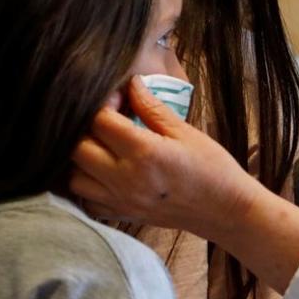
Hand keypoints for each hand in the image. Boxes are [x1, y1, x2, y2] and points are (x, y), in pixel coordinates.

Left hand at [70, 76, 260, 242]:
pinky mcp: (121, 215)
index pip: (99, 121)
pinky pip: (85, 201)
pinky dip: (86, 185)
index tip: (118, 99)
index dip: (104, 104)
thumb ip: (151, 107)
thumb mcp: (184, 131)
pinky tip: (103, 173)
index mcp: (144, 152)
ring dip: (81, 158)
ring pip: (74, 177)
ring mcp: (120, 201)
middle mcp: (125, 179)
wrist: (224, 209)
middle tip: (107, 120)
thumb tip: (130, 83)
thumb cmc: (211, 167)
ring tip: (103, 146)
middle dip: (85, 129)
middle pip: (77, 149)